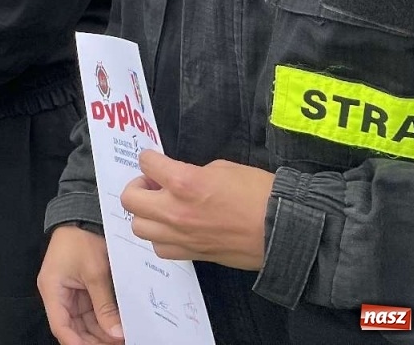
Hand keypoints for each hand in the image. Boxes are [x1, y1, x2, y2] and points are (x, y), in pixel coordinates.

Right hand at [38, 225, 124, 343]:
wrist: (82, 216)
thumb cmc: (82, 240)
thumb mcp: (95, 273)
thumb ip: (104, 306)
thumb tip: (116, 334)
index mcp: (52, 290)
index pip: (60, 326)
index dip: (77, 343)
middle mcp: (58, 295)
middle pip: (73, 327)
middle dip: (93, 340)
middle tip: (117, 344)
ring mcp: (69, 293)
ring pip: (83, 322)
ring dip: (100, 332)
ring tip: (122, 338)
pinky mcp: (80, 289)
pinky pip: (90, 312)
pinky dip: (103, 320)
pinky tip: (118, 328)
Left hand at [121, 150, 273, 270]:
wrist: (282, 228)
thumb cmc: (257, 192)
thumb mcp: (221, 168)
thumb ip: (190, 172)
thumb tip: (174, 177)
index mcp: (184, 183)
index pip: (146, 163)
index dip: (149, 159)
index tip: (155, 161)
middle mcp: (175, 211)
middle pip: (130, 200)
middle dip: (138, 186)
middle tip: (154, 184)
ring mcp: (181, 236)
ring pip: (139, 227)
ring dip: (146, 214)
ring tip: (161, 208)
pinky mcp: (192, 254)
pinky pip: (159, 248)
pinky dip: (160, 237)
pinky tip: (172, 228)